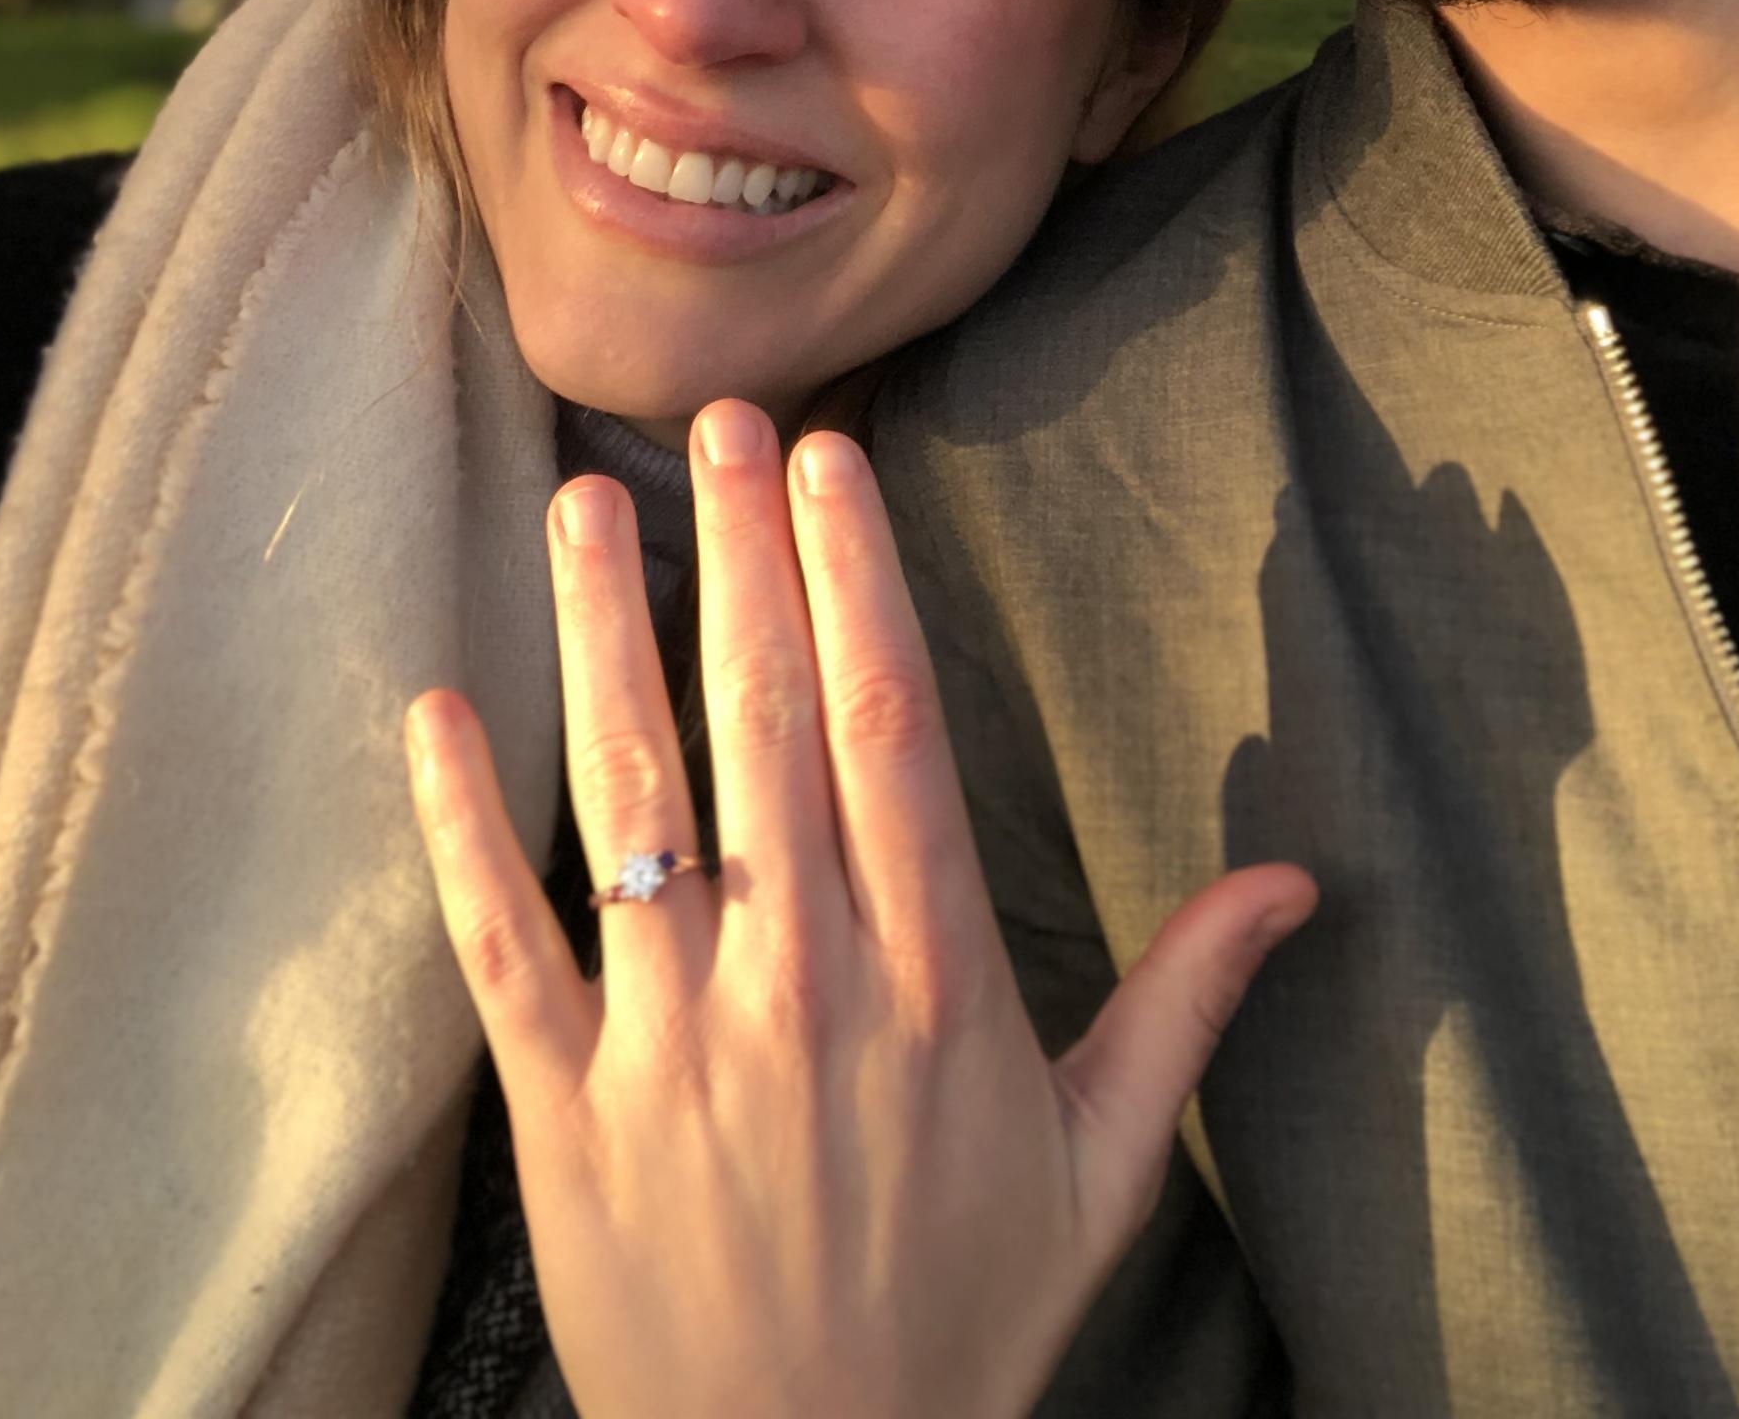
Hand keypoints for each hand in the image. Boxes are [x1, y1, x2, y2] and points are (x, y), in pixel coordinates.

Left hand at [404, 396, 1315, 1418]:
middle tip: (722, 421)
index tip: (837, 468)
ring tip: (582, 505)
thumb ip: (1187, 1003)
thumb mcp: (1102, 1168)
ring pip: (636, 803)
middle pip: (768, 728)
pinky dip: (465, 825)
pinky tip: (440, 708)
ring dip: (604, 640)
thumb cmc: (960, 1317)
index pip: (891, 733)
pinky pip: (504, 944)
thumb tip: (1297, 878)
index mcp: (932, 983)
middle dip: (741, 558)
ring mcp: (672, 1043)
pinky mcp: (565, 1110)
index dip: (859, 584)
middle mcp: (801, 986)